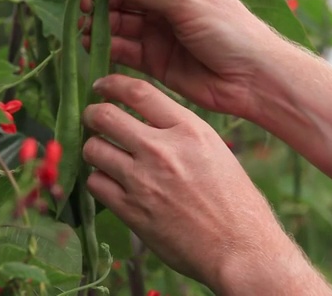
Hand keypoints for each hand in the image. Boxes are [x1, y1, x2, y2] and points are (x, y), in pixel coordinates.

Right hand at [81, 0, 285, 117]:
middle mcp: (166, 4)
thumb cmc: (229, 31)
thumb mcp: (187, 3)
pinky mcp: (154, 60)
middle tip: (87, 9)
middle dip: (103, 0)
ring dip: (101, 24)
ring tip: (86, 30)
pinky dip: (108, 47)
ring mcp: (159, 32)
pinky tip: (93, 45)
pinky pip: (125, 50)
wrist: (251, 79)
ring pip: (120, 23)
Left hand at [82, 75, 327, 293]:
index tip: (102, 87)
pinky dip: (99, 181)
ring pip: (93, 149)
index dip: (112, 84)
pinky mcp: (131, 210)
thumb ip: (180, 133)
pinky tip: (111, 184)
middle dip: (92, 115)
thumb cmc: (235, 201)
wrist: (239, 248)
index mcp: (188, 130)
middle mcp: (161, 149)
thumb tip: (147, 123)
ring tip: (102, 155)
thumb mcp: (214, 151)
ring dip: (94, 150)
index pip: (138, 91)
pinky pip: (95, 184)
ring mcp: (143, 180)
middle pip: (105, 116)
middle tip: (92, 120)